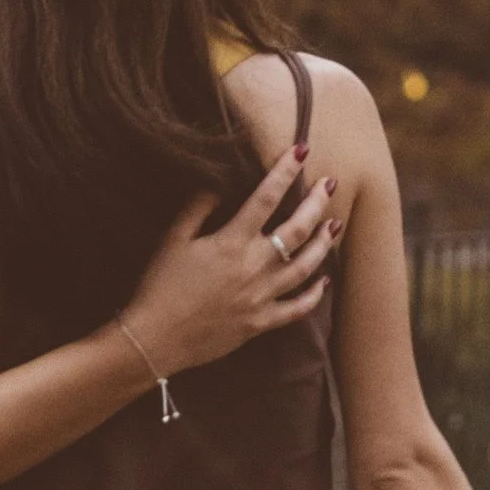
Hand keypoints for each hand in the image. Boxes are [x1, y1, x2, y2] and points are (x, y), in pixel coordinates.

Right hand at [113, 146, 336, 381]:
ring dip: (323, 244)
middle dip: (317, 204)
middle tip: (331, 184)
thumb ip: (196, 209)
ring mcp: (259, 297)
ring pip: (305, 267)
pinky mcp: (259, 323)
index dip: (285, 171)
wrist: (154, 339)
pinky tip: (323, 282)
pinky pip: (296, 310)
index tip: (302, 150)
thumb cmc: (158, 287)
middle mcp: (252, 267)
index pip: (265, 198)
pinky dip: (313, 295)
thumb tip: (217, 183)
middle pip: (295, 230)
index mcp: (230, 243)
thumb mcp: (171, 240)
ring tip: (336, 225)